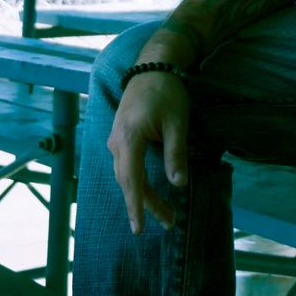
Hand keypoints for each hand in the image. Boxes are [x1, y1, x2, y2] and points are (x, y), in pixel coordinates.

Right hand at [107, 71, 190, 233]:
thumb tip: (179, 185)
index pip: (131, 180)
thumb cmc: (166, 93)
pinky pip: (126, 166)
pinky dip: (137, 182)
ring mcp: (116, 140)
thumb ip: (175, 154)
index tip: (139, 228)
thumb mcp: (177, 123)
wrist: (151, 67)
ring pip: (127, 175)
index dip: (137, 205)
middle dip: (147, 205)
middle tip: (169, 223)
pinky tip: (148, 191)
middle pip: (130, 181)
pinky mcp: (120, 137)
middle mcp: (117, 142)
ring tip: (164, 213)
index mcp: (129, 138)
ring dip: (143, 195)